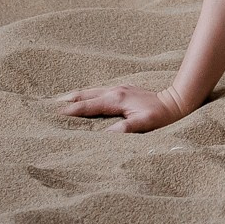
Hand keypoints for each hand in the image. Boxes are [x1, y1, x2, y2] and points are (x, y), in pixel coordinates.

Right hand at [54, 81, 192, 132]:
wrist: (176, 102)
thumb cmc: (160, 116)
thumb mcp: (143, 124)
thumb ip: (124, 129)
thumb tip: (105, 135)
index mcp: (116, 99)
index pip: (88, 106)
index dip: (71, 110)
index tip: (55, 114)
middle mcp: (114, 91)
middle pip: (86, 94)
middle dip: (68, 99)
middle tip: (49, 104)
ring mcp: (119, 88)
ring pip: (92, 91)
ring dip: (76, 96)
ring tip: (61, 100)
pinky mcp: (123, 89)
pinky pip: (99, 91)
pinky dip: (87, 95)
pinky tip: (85, 98)